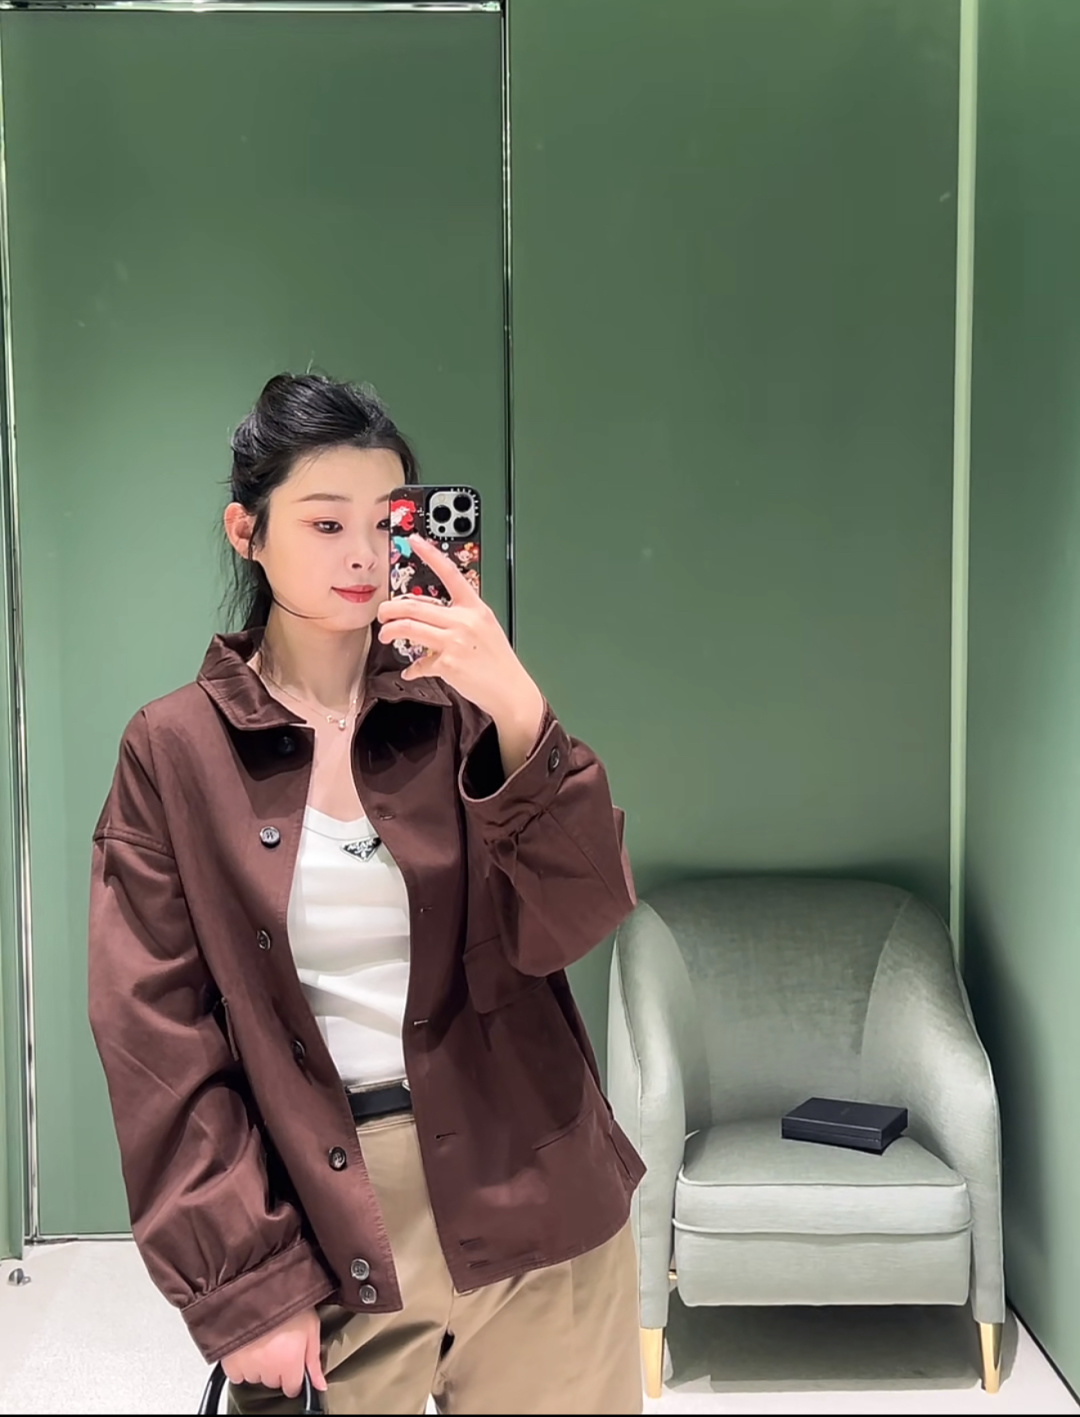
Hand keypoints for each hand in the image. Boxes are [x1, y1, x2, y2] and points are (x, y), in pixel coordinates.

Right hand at [221, 1307, 327, 1398]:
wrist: (257, 1283)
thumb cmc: (287, 1299)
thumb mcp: (310, 1325)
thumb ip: (314, 1360)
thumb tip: (321, 1385)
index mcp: (290, 1362)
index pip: (292, 1388)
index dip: (294, 1376)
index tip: (292, 1365)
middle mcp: (268, 1369)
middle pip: (273, 1381)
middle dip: (276, 1367)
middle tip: (277, 1343)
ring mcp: (247, 1366)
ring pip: (255, 1377)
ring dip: (258, 1364)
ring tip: (262, 1339)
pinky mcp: (229, 1361)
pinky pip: (236, 1374)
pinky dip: (240, 1364)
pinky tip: (247, 1345)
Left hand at [377, 535, 543, 772]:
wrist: (510, 688)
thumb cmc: (497, 660)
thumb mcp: (484, 628)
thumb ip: (458, 618)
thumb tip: (429, 618)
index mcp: (474, 607)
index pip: (450, 573)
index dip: (430, 555)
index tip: (414, 541)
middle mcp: (464, 621)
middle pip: (415, 605)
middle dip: (391, 608)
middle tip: (382, 613)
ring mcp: (455, 642)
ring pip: (409, 628)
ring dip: (390, 631)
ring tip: (385, 635)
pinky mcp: (447, 664)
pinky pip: (419, 663)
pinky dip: (412, 668)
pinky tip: (412, 671)